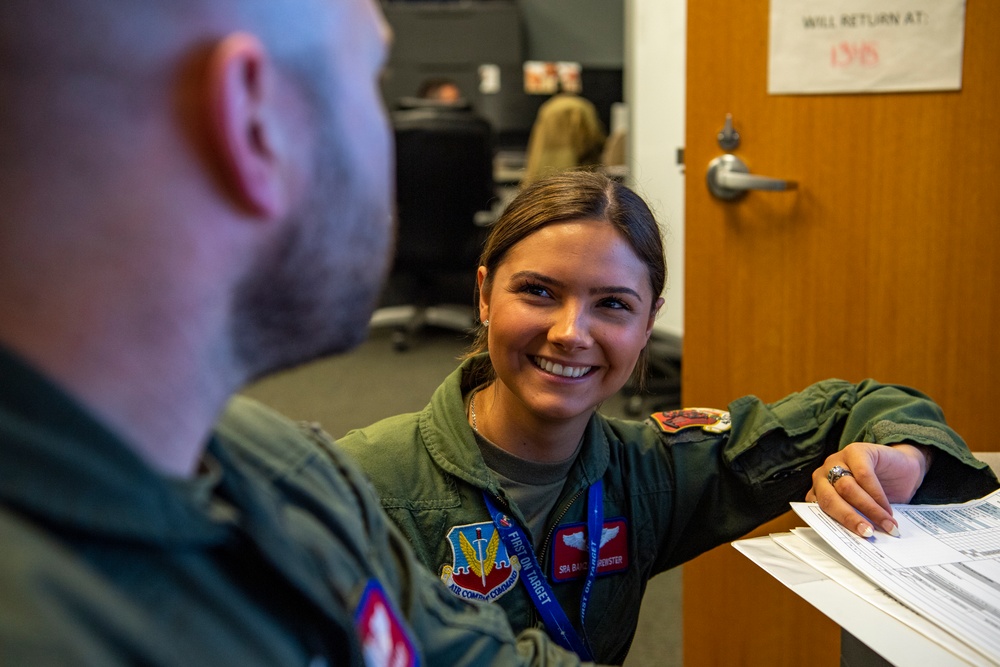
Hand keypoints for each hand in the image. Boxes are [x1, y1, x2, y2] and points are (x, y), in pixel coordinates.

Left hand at [804, 442, 931, 537]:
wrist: (903, 468)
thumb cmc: (880, 493)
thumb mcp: (863, 509)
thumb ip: (855, 518)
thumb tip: (858, 540)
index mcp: (819, 491)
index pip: (818, 510)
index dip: (832, 527)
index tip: (847, 543)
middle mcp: (823, 475)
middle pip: (829, 499)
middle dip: (849, 518)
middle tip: (867, 533)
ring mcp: (837, 460)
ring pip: (846, 488)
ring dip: (869, 509)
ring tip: (887, 524)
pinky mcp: (856, 451)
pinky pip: (863, 474)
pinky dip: (877, 495)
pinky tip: (888, 508)